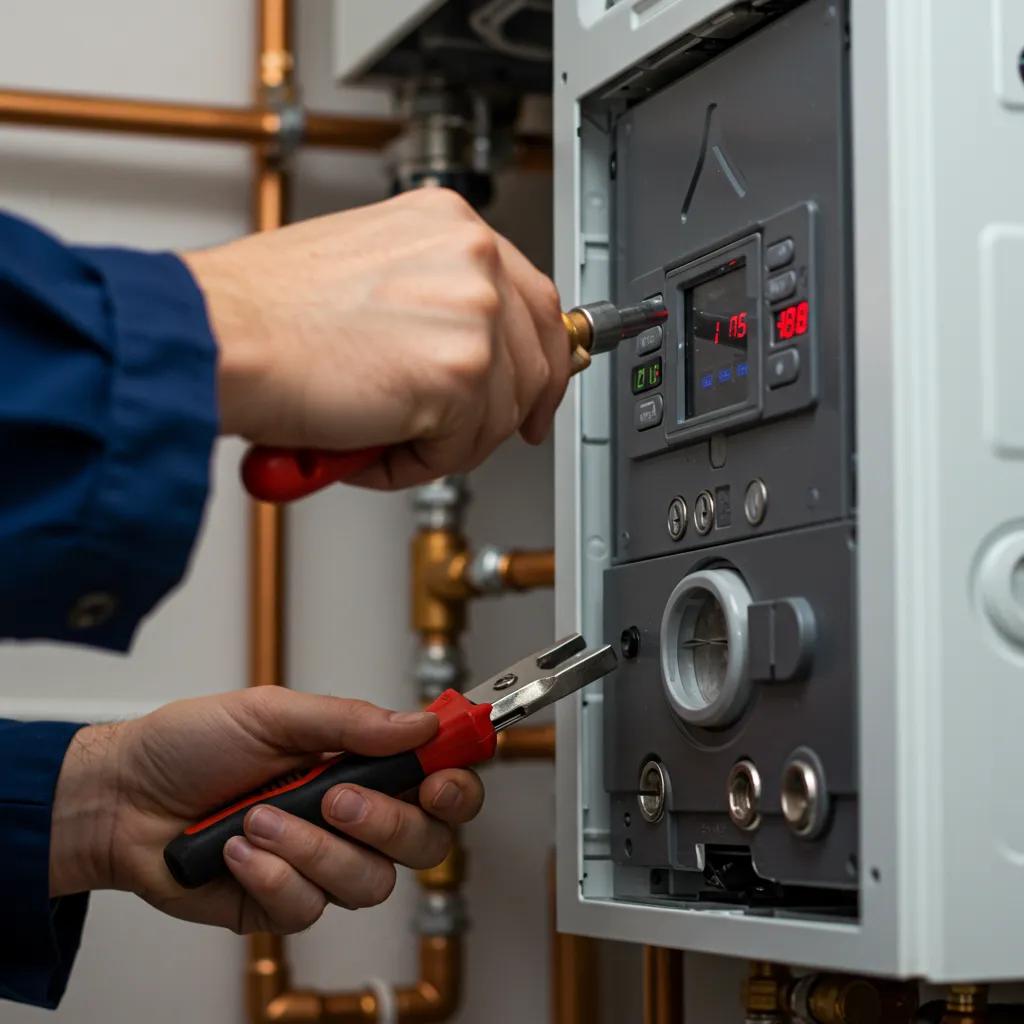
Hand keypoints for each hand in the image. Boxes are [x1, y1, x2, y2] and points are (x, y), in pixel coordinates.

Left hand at [49, 688, 483, 933]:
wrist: (123, 799)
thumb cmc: (191, 745)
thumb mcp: (271, 713)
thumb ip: (350, 722)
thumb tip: (420, 723)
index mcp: (359, 761)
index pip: (437, 777)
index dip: (456, 783)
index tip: (441, 779)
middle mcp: (352, 816)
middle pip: (424, 842)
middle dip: (385, 823)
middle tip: (335, 798)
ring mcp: (322, 862)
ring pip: (369, 881)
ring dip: (311, 849)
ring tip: (259, 818)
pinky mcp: (286, 901)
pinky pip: (310, 907)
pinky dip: (271, 876)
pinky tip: (237, 852)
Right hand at [183, 187, 570, 488]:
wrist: (219, 336)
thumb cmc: (265, 314)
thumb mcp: (372, 273)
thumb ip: (434, 301)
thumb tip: (477, 351)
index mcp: (450, 225)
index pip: (535, 302)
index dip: (541, 360)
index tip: (538, 395)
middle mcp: (471, 258)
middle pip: (535, 363)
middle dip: (497, 415)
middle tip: (449, 438)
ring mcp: (474, 312)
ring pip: (501, 415)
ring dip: (442, 443)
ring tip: (375, 431)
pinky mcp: (461, 373)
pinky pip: (462, 450)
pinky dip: (412, 464)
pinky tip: (365, 440)